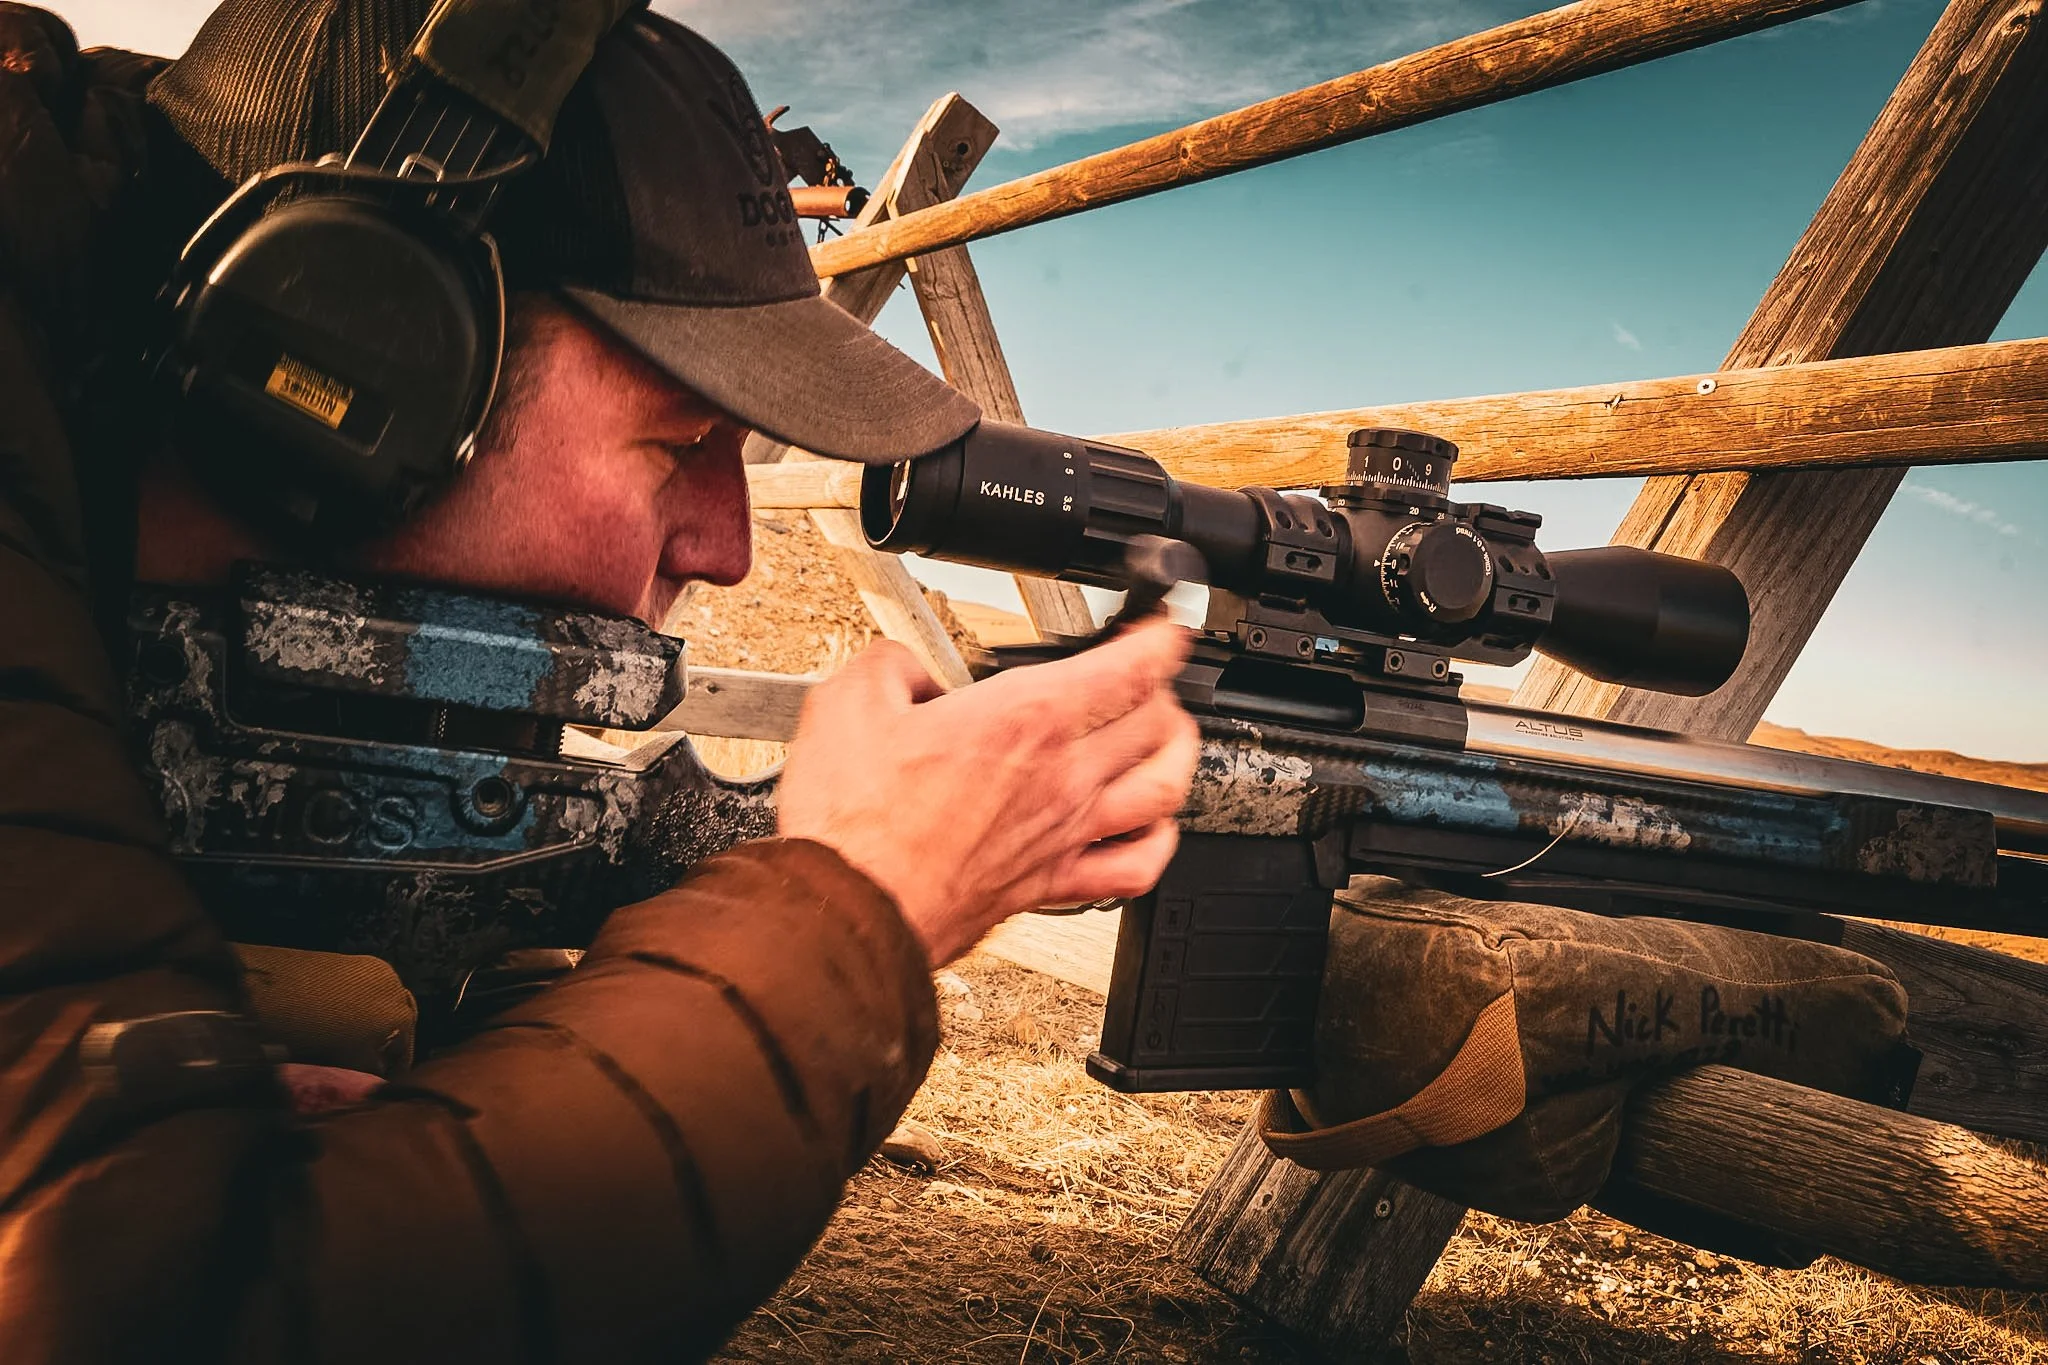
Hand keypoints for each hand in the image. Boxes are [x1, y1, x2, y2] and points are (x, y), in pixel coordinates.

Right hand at [776, 617, 1199, 966]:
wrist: (851, 910)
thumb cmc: (854, 825)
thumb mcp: (848, 703)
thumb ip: (891, 665)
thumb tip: (906, 669)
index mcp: (1026, 719)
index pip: (1131, 667)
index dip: (1161, 636)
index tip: (1161, 627)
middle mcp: (1062, 776)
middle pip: (1156, 722)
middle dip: (1163, 687)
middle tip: (1145, 675)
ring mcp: (1066, 834)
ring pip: (1165, 789)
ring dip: (1177, 754)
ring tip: (1167, 737)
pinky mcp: (1052, 885)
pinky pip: (1136, 866)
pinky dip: (1159, 842)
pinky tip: (1150, 829)